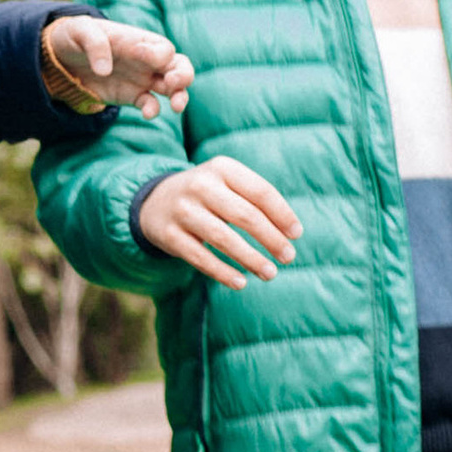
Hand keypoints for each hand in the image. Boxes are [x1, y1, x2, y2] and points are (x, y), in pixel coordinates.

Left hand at [43, 15, 194, 117]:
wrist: (62, 57)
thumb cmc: (75, 36)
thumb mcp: (80, 30)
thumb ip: (94, 43)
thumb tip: (104, 70)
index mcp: (139, 40)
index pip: (162, 47)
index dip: (157, 53)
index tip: (139, 55)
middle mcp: (146, 60)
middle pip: (178, 66)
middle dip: (184, 74)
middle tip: (174, 82)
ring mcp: (141, 79)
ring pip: (172, 88)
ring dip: (179, 96)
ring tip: (176, 106)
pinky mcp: (132, 96)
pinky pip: (150, 104)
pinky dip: (152, 110)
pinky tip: (147, 114)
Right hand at [135, 155, 300, 287]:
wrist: (155, 201)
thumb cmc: (208, 196)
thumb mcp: (228, 185)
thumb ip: (255, 201)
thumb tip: (289, 233)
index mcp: (222, 168)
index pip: (260, 191)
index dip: (282, 214)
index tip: (296, 235)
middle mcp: (200, 185)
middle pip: (245, 215)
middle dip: (271, 239)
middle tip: (288, 257)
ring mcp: (182, 210)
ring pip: (223, 238)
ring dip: (250, 259)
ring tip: (270, 273)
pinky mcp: (168, 235)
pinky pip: (200, 257)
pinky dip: (222, 272)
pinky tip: (241, 283)